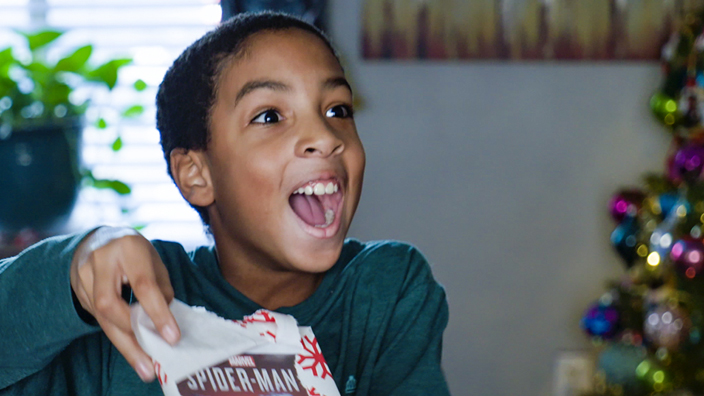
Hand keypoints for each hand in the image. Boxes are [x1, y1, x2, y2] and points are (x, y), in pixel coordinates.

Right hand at [69, 226, 179, 381]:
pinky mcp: (77, 289)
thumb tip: (163, 323)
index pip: (143, 285)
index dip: (158, 313)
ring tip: (143, 365)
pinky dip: (117, 334)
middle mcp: (101, 260)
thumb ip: (162, 289)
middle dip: (132, 338)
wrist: (100, 238)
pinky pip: (97, 317)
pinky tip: (131, 348)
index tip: (171, 337)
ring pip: (101, 317)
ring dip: (124, 344)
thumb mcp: (154, 261)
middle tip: (150, 365)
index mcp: (129, 248)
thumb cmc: (134, 250)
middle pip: (111, 306)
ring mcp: (83, 274)